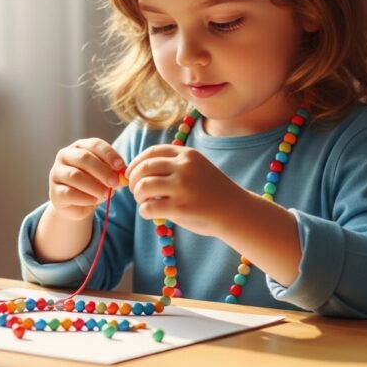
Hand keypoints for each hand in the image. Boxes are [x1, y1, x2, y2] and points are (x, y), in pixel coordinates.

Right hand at [48, 138, 126, 220]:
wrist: (77, 204)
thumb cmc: (94, 183)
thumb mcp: (105, 176)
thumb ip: (114, 173)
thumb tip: (123, 174)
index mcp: (79, 146)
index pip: (94, 144)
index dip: (109, 154)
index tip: (121, 166)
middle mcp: (65, 156)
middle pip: (83, 158)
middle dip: (102, 170)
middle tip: (115, 182)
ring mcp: (56, 173)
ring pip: (75, 176)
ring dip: (94, 186)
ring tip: (107, 194)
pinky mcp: (54, 192)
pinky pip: (69, 193)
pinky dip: (85, 198)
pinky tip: (94, 201)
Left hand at [125, 144, 243, 235]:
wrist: (236, 211)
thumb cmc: (213, 192)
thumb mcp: (197, 169)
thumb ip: (173, 167)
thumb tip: (139, 173)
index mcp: (187, 155)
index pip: (152, 152)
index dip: (136, 162)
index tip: (131, 173)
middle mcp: (184, 167)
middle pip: (144, 168)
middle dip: (134, 179)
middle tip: (134, 190)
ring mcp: (182, 187)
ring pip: (143, 186)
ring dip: (137, 195)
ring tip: (143, 202)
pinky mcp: (179, 208)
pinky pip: (149, 207)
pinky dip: (144, 211)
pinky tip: (150, 214)